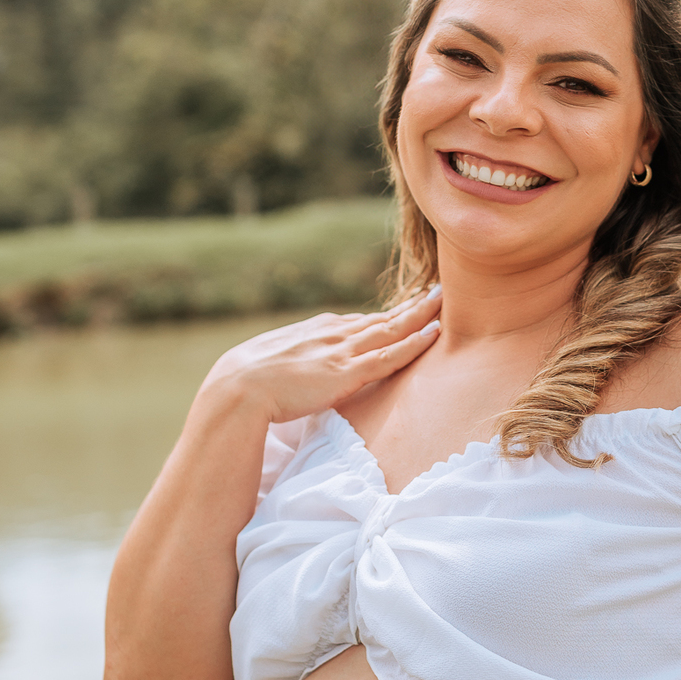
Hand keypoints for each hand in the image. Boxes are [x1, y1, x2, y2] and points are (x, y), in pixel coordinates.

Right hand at [199, 287, 442, 424]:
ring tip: (442, 302)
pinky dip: (414, 343)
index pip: (359, 322)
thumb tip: (300, 365)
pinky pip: (389, 356)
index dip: (386, 316)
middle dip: (411, 306)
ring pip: (392, 329)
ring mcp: (342, 352)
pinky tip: (433, 332)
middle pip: (381, 318)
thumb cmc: (246, 381)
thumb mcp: (273, 360)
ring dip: (420, 315)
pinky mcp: (346, 374)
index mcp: (316, 330)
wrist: (237, 387)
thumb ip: (294, 358)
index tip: (406, 309)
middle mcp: (333, 334)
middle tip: (436, 292)